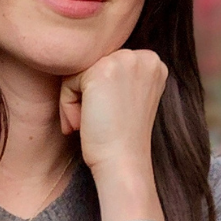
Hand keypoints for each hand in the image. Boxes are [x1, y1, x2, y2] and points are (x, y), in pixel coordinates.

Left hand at [58, 49, 167, 174]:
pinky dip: (67, 105)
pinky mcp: (102, 71)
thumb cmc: (122, 138)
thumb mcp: (131, 99)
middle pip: (95, 66)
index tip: (105, 118)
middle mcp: (144, 57)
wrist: (123, 163)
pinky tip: (81, 125)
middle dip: (86, 96)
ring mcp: (124, 61)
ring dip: (75, 102)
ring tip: (84, 125)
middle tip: (92, 124)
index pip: (110, 65)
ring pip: (80, 73)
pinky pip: (69, 81)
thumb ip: (119, 76)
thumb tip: (89, 66)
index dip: (101, 94)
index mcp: (153, 63)